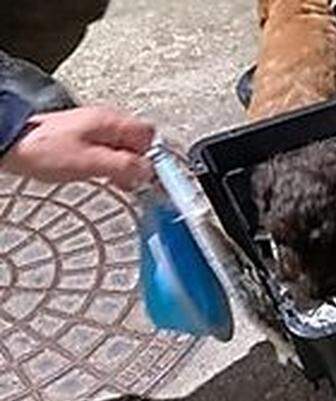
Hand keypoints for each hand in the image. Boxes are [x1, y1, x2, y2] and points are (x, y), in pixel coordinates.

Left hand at [0, 106, 154, 190]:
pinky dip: (114, 166)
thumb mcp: (90, 162)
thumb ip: (124, 166)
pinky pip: (109, 151)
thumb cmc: (42, 149)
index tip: (160, 179)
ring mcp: (92, 129)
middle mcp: (104, 121)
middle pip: (139, 142)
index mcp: (111, 122)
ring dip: (129, 167)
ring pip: (124, 147)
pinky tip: (108, 178)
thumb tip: (149, 172)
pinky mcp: (81, 139)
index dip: (158, 158)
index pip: (150, 136)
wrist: (8, 144)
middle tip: (143, 185)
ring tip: (126, 185)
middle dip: (144, 164)